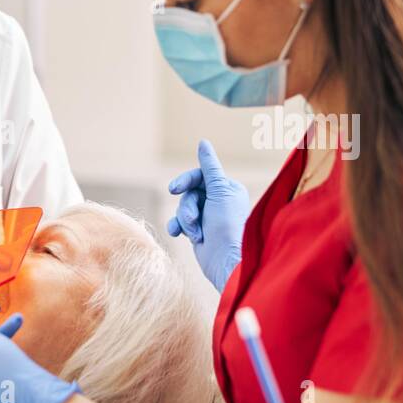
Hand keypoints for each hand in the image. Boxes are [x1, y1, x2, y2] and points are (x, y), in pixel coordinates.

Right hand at [167, 139, 249, 291]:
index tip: (174, 189)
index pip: (200, 176)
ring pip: (183, 208)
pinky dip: (178, 227)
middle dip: (187, 208)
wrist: (226, 260)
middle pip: (189, 193)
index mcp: (228, 188)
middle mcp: (218, 201)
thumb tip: (203, 142)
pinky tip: (178, 234)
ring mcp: (207, 216)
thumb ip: (209, 167)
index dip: (185, 181)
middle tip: (192, 220)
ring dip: (185, 221)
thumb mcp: (219, 191)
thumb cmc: (228, 225)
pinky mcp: (198, 231)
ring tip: (195, 234)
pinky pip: (179, 222)